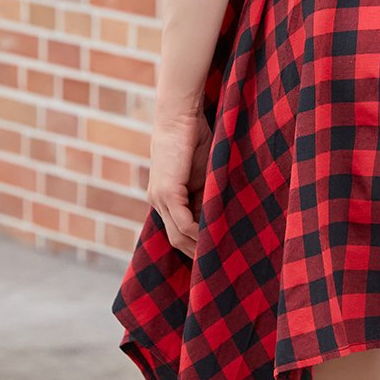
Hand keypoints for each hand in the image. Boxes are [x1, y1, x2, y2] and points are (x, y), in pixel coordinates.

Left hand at [146, 104, 212, 259]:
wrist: (180, 115)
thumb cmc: (195, 138)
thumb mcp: (204, 173)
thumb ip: (207, 194)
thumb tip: (223, 215)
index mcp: (165, 199)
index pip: (179, 232)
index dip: (197, 245)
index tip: (217, 254)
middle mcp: (157, 202)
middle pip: (176, 240)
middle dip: (197, 253)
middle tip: (221, 264)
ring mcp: (159, 199)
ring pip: (178, 236)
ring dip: (199, 246)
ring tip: (222, 253)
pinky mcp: (167, 192)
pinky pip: (183, 223)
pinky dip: (198, 233)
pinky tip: (215, 236)